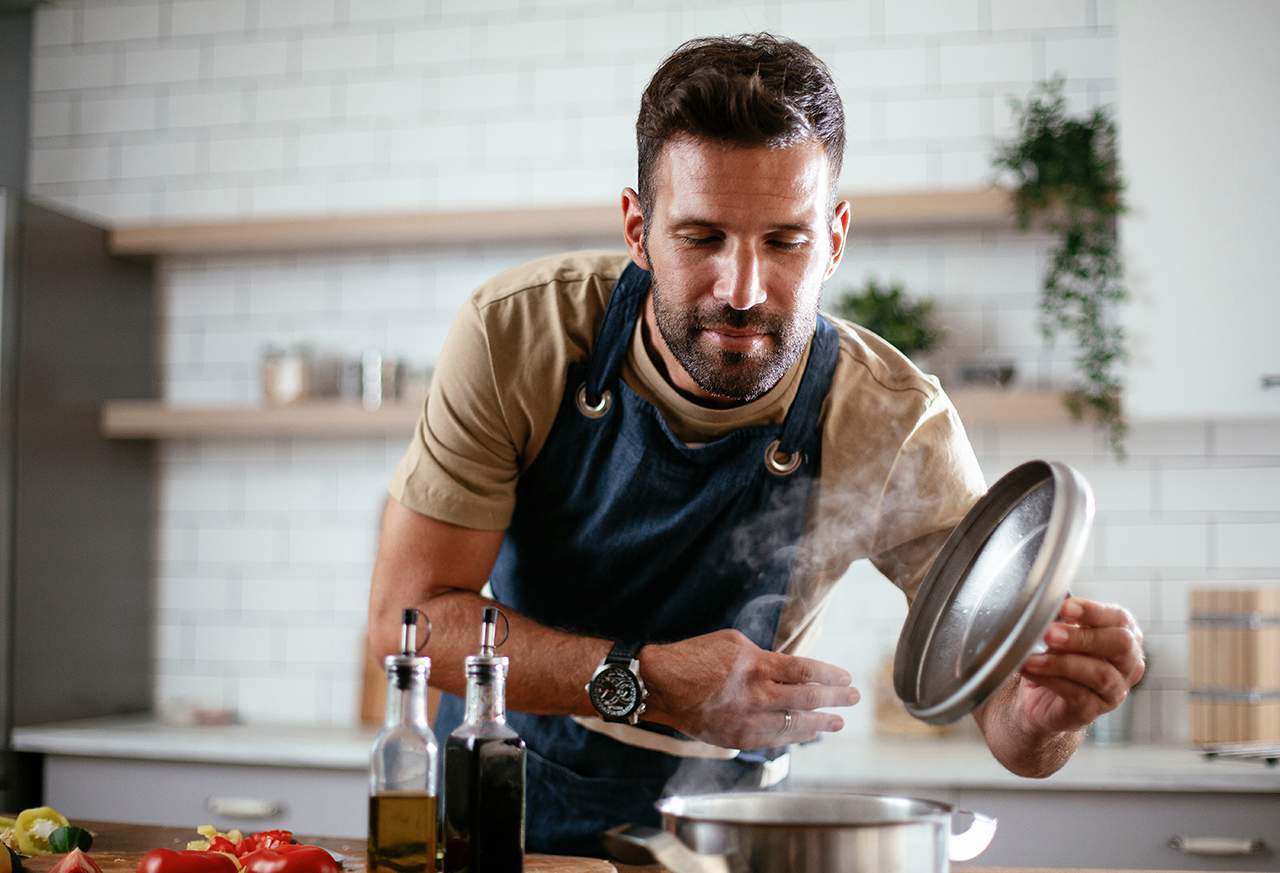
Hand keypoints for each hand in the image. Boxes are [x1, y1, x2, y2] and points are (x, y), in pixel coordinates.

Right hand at [639, 628, 860, 749]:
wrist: (661, 685)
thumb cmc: (696, 657)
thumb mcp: (734, 643)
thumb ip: (766, 657)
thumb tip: (791, 670)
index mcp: (757, 665)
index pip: (806, 672)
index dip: (830, 675)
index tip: (845, 677)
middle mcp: (756, 695)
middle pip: (808, 700)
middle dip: (836, 699)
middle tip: (853, 698)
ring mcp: (747, 720)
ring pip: (795, 725)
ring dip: (820, 723)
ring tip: (837, 721)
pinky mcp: (737, 739)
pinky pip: (774, 740)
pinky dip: (794, 736)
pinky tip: (807, 733)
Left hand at [1016, 596, 1145, 733]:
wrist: (1040, 697)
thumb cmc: (1057, 656)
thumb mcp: (1061, 631)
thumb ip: (1063, 616)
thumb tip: (1053, 598)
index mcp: (1125, 635)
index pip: (1120, 619)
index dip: (1093, 611)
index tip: (1065, 607)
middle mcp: (1127, 663)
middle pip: (1120, 645)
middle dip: (1083, 637)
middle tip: (1050, 633)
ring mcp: (1114, 690)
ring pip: (1099, 673)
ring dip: (1062, 662)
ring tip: (1032, 656)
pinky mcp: (1093, 711)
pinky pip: (1076, 694)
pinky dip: (1049, 679)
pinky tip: (1029, 669)